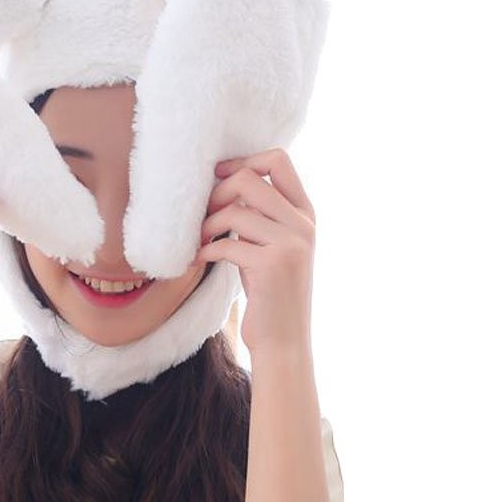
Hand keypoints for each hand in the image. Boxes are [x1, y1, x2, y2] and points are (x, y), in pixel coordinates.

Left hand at [196, 149, 315, 354]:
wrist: (283, 341)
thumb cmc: (269, 293)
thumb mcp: (271, 246)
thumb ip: (262, 215)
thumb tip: (225, 181)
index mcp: (305, 214)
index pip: (278, 160)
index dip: (242, 161)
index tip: (218, 178)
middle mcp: (303, 224)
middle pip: (250, 179)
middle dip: (217, 193)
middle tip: (203, 216)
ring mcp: (290, 244)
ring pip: (235, 211)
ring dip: (206, 225)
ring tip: (198, 242)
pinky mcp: (271, 266)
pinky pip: (226, 243)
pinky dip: (204, 249)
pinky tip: (197, 260)